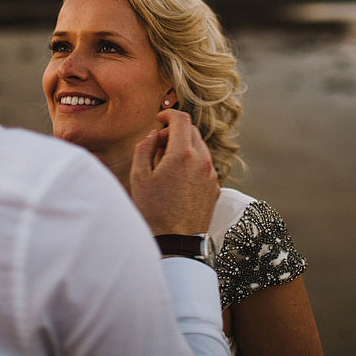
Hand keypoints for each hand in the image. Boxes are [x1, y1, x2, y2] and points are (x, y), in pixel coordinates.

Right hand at [130, 109, 219, 235]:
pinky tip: (178, 179)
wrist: (177, 241)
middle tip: (157, 146)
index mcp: (182, 153)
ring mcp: (211, 173)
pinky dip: (192, 162)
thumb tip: (152, 135)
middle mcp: (202, 160)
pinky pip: (205, 164)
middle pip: (191, 131)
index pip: (181, 119)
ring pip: (200, 147)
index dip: (168, 114)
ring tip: (166, 164)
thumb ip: (144, 148)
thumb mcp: (139, 177)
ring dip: (184, 147)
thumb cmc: (155, 210)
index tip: (160, 119)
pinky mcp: (215, 186)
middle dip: (174, 132)